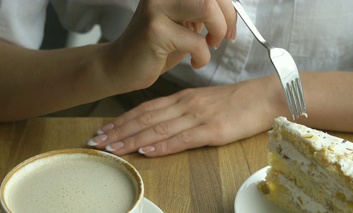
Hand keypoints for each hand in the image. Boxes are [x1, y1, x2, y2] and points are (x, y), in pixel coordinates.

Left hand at [88, 76, 283, 156]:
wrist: (267, 97)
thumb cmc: (239, 103)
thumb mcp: (206, 103)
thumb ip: (184, 113)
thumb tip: (163, 128)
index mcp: (183, 99)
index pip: (145, 109)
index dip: (122, 121)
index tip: (103, 131)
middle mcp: (185, 106)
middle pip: (145, 119)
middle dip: (118, 131)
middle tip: (96, 142)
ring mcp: (198, 117)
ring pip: (157, 129)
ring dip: (132, 140)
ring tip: (112, 149)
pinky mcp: (213, 131)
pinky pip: (182, 139)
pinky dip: (162, 145)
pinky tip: (146, 151)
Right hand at [102, 0, 236, 92]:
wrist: (121, 66)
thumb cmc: (155, 47)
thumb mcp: (184, 22)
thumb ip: (203, 10)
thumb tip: (231, 9)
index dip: (228, 6)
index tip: (231, 25)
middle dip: (227, 17)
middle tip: (224, 37)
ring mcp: (156, 8)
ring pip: (206, 6)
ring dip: (218, 30)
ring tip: (211, 45)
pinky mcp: (155, 31)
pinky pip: (196, 41)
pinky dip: (203, 56)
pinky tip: (195, 62)